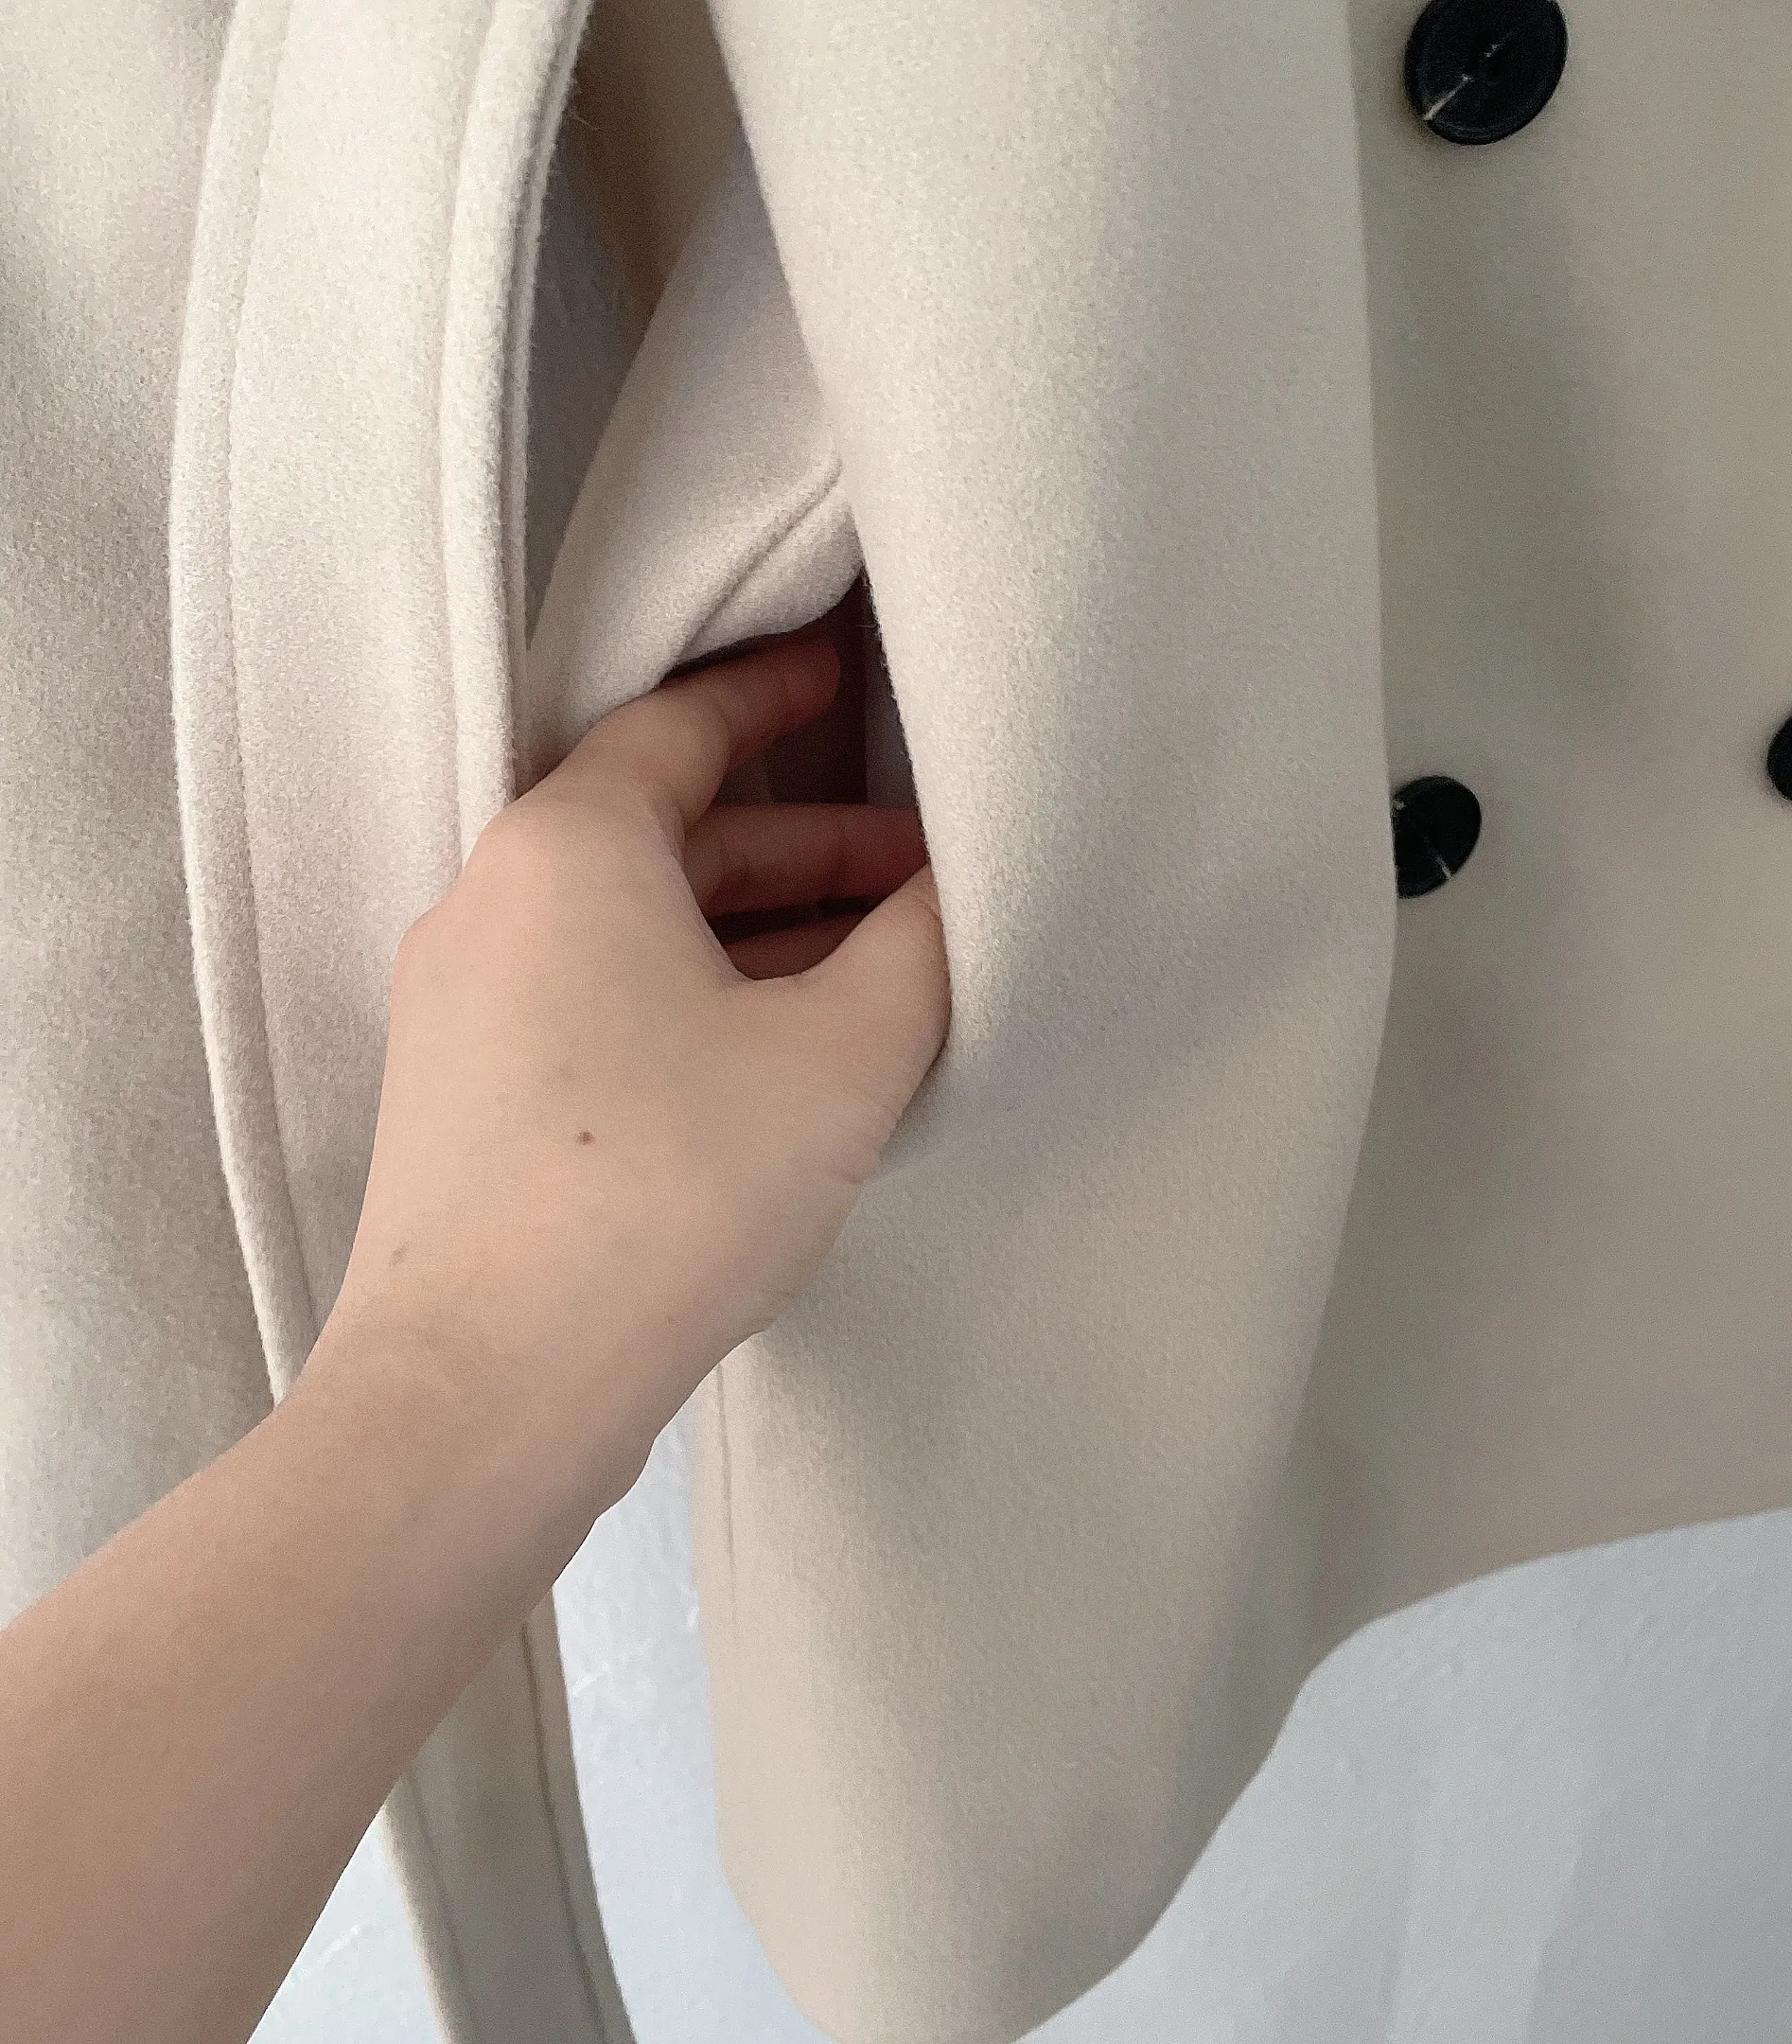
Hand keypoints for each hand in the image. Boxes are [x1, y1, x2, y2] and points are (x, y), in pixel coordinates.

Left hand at [315, 631, 948, 1503]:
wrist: (485, 1392)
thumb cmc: (664, 1192)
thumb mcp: (843, 1053)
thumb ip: (923, 948)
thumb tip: (955, 896)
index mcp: (567, 847)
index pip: (682, 723)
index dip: (778, 693)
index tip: (848, 671)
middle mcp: (492, 903)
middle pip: (671, 836)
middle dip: (810, 851)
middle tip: (929, 876)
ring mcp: (465, 1009)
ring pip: (638, 932)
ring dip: (763, 938)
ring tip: (883, 977)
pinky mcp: (467, 1102)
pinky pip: (600, 1007)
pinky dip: (699, 1002)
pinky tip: (786, 1066)